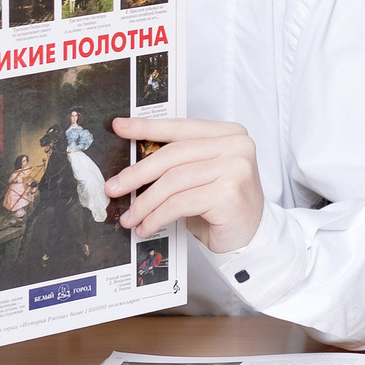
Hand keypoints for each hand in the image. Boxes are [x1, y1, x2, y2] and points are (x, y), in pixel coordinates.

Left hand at [105, 118, 265, 252]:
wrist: (251, 236)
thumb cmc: (221, 206)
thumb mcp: (199, 176)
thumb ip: (177, 162)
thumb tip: (132, 162)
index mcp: (229, 134)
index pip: (181, 127)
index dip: (147, 127)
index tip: (120, 127)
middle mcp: (236, 146)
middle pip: (174, 155)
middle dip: (138, 173)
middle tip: (114, 187)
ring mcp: (236, 168)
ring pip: (173, 181)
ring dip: (145, 202)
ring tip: (130, 217)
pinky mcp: (229, 193)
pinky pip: (180, 203)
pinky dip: (157, 216)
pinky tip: (147, 226)